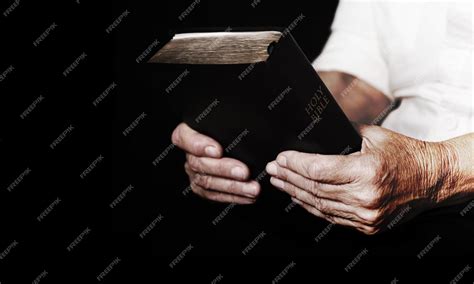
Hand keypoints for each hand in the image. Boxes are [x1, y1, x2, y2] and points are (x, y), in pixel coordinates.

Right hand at [172, 123, 260, 203]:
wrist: (240, 147)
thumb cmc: (236, 127)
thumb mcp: (231, 120)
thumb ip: (233, 118)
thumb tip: (251, 114)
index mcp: (188, 132)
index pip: (184, 137)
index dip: (199, 145)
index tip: (218, 150)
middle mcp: (188, 153)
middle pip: (199, 163)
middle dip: (224, 169)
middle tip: (244, 172)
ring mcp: (193, 172)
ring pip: (207, 182)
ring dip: (233, 186)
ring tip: (253, 188)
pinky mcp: (202, 187)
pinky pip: (214, 195)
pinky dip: (234, 196)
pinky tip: (249, 196)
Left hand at [266, 125, 447, 233]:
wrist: (432, 179)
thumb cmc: (405, 154)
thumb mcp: (374, 135)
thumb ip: (342, 132)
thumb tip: (313, 131)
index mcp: (367, 171)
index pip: (318, 170)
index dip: (295, 164)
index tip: (281, 158)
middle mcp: (365, 196)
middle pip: (314, 188)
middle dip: (289, 178)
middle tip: (273, 169)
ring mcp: (366, 215)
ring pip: (319, 205)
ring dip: (295, 193)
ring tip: (280, 183)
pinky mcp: (367, 225)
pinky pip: (332, 216)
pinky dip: (313, 206)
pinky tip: (299, 197)